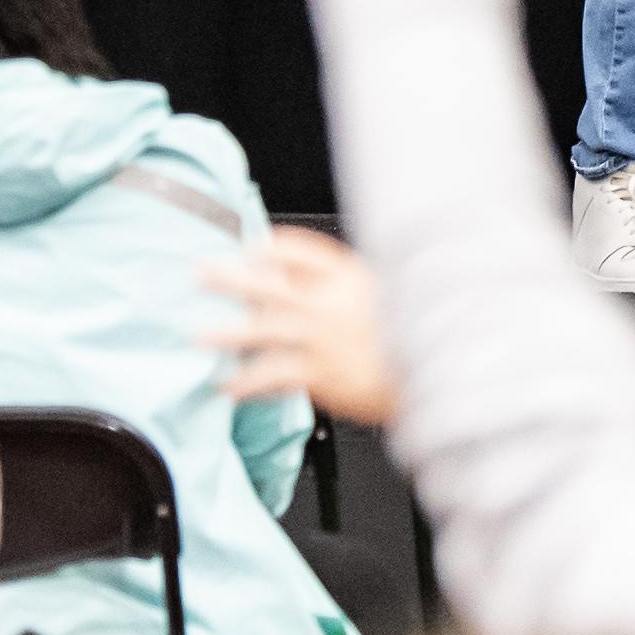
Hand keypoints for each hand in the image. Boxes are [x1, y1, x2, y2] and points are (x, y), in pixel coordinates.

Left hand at [201, 229, 396, 424]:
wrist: (435, 375)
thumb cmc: (412, 339)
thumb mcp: (388, 293)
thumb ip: (347, 286)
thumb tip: (307, 283)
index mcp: (348, 276)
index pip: (299, 249)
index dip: (270, 248)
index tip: (250, 249)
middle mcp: (329, 303)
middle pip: (268, 283)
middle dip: (229, 278)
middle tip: (201, 275)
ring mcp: (322, 338)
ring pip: (262, 330)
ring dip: (227, 334)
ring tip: (200, 338)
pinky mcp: (321, 374)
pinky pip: (272, 376)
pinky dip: (247, 382)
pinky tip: (230, 387)